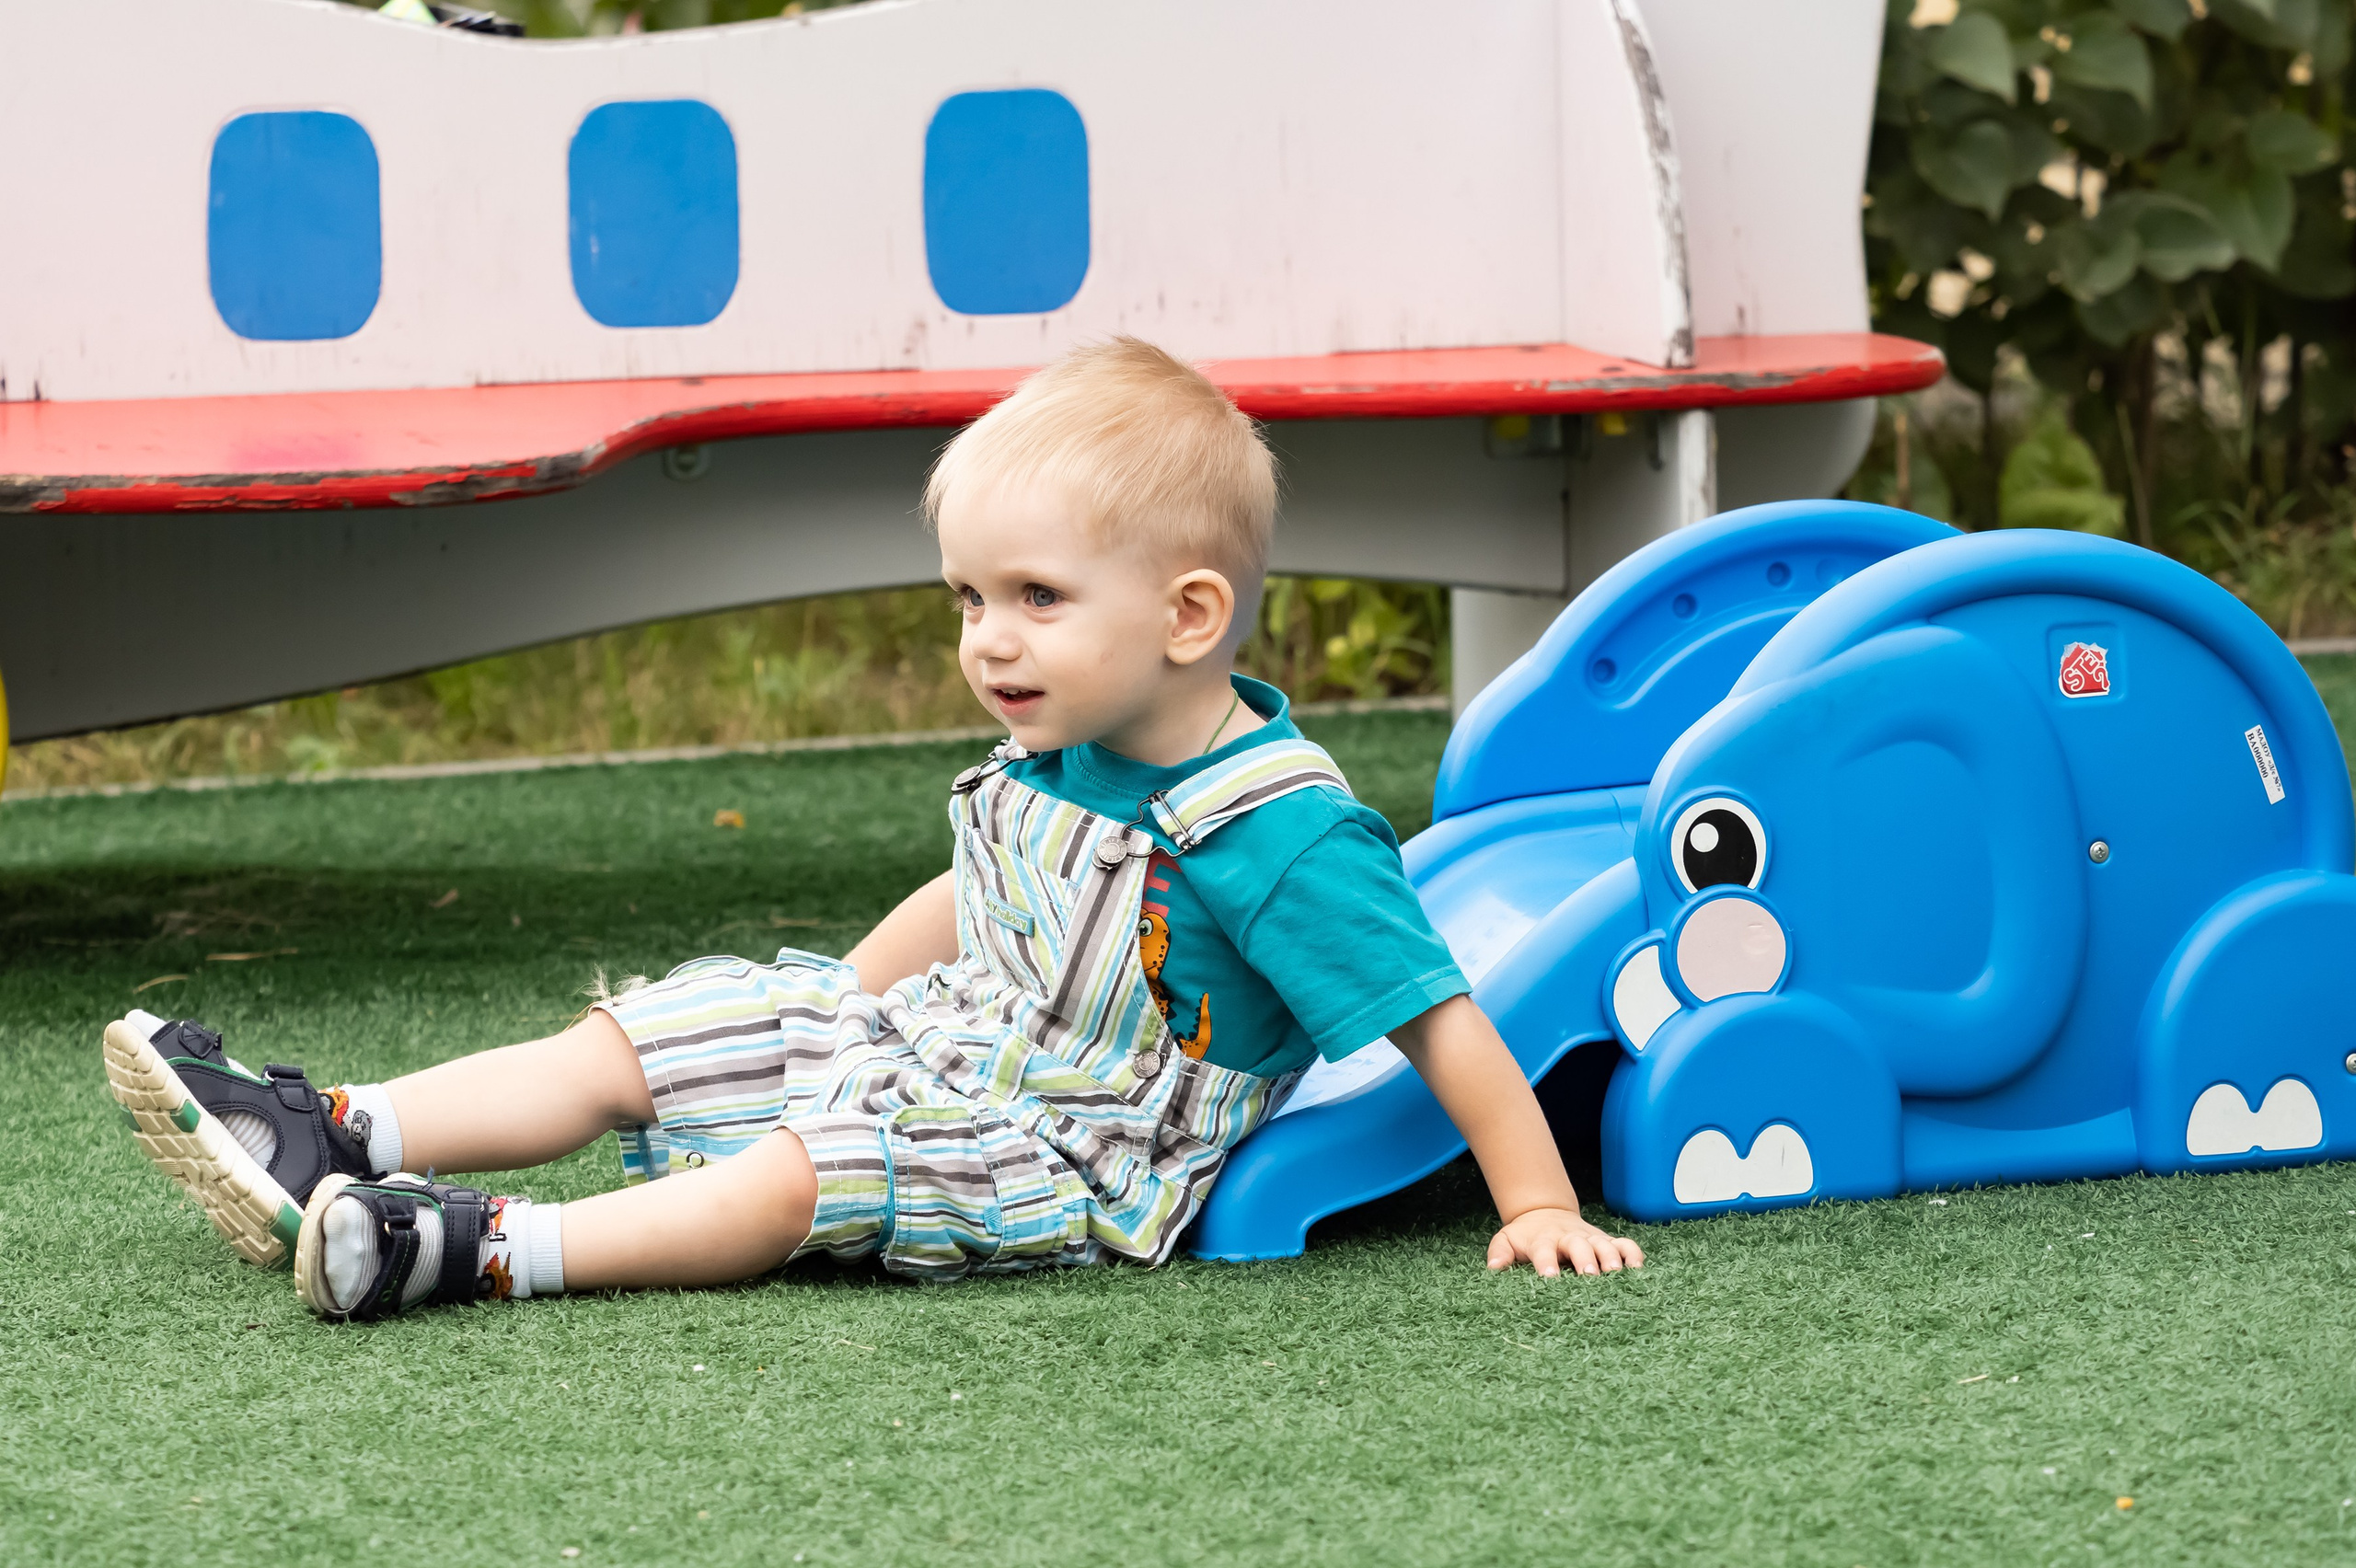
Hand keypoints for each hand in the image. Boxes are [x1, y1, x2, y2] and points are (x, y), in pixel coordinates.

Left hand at [1486, 1207, 1644, 1276]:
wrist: (1545, 1212)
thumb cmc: (1525, 1236)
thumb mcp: (1506, 1240)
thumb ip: (1499, 1253)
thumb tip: (1493, 1269)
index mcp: (1542, 1239)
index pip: (1543, 1249)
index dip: (1546, 1262)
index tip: (1549, 1277)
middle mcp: (1569, 1237)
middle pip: (1578, 1245)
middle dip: (1584, 1260)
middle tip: (1589, 1276)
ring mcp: (1590, 1238)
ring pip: (1604, 1244)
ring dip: (1610, 1257)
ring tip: (1615, 1273)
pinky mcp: (1607, 1241)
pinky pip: (1625, 1244)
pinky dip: (1633, 1254)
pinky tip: (1638, 1269)